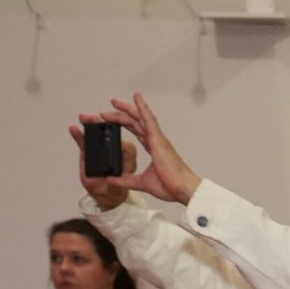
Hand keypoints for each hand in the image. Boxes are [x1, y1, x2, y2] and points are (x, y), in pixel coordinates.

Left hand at [82, 93, 199, 204]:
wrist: (182, 190)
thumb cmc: (171, 186)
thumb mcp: (142, 182)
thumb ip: (126, 181)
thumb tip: (112, 180)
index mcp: (154, 149)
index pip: (136, 131)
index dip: (124, 123)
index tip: (109, 120)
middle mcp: (156, 141)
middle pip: (136, 122)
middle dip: (121, 114)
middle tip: (107, 109)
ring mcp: (158, 139)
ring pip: (141, 118)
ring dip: (128, 108)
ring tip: (114, 102)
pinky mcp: (159, 139)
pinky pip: (150, 120)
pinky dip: (143, 108)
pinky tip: (137, 98)